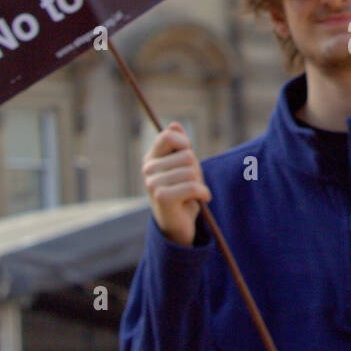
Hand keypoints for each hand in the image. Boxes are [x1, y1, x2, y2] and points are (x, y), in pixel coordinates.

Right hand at [141, 123, 212, 246]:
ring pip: (191, 171)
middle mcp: (148, 169)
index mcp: (151, 158)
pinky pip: (192, 187)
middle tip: (192, 183)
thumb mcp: (184, 166)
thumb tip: (175, 125)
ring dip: (199, 183)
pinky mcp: (162, 198)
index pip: (169, 136)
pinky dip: (203, 193)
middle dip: (196, 170)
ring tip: (193, 193)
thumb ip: (180, 146)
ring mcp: (152, 183)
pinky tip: (201, 199)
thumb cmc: (183, 192)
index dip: (185, 144)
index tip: (188, 158)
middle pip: (187, 155)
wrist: (178, 224)